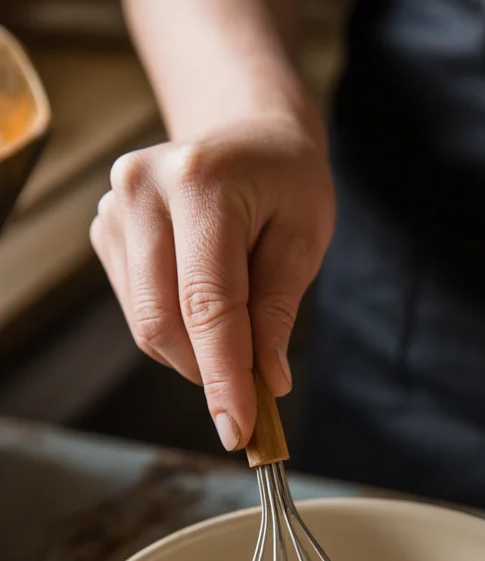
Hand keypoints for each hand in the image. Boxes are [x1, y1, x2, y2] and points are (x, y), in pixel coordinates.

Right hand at [90, 98, 334, 449]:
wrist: (249, 132)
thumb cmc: (286, 182)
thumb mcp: (304, 239)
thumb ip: (278, 310)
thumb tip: (265, 381)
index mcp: (200, 182)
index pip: (206, 303)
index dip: (223, 375)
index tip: (238, 428)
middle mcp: (142, 189)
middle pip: (163, 320)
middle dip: (208, 371)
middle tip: (250, 394)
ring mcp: (115, 207)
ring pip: (146, 324)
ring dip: (193, 353)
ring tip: (237, 329)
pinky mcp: (105, 229)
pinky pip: (138, 309)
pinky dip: (176, 329)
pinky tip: (205, 299)